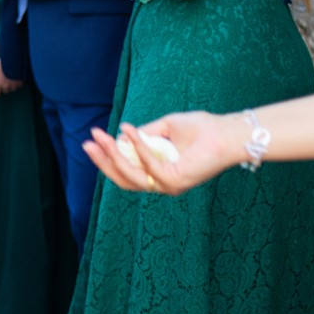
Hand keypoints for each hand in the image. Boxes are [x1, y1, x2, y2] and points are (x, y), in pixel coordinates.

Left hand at [0, 57, 22, 97]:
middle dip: (4, 87)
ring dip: (11, 85)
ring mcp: (13, 85)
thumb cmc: (1, 64)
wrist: (14, 60)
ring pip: (12, 89)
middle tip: (4, 78)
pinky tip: (16, 76)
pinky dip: (17, 82)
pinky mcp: (20, 83)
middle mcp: (5, 87)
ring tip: (10, 76)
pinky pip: (18, 86)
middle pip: (4, 91)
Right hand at [81, 114, 246, 195]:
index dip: (107, 159)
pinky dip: (136, 146)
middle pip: (123, 180)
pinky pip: (148, 165)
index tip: (92, 140)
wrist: (227, 133)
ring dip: (113, 156)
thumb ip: (144, 134)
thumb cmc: (201, 129)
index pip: (127, 173)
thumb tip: (121, 135)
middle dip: (103, 161)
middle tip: (87, 143)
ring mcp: (169, 185)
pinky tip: (128, 130)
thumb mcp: (165, 128)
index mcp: (160, 174)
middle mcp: (163, 184)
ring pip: (131, 177)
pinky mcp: (175, 181)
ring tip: (101, 136)